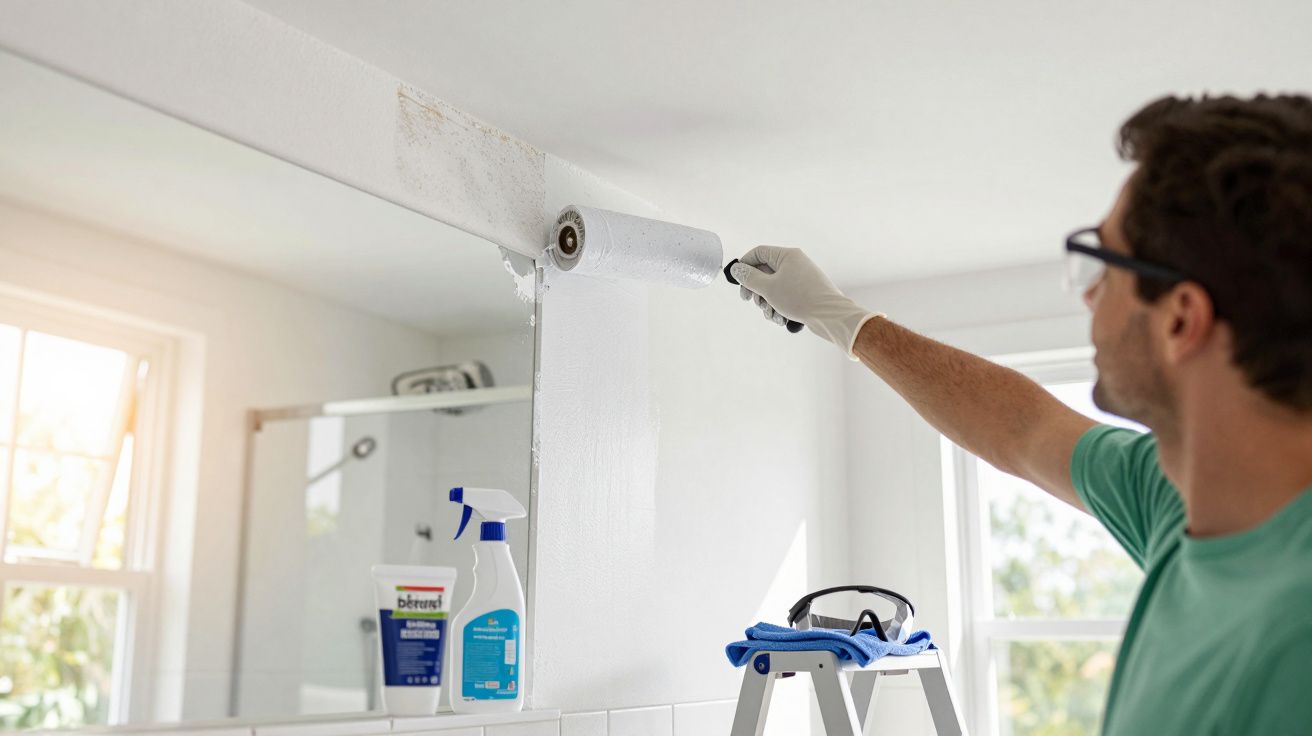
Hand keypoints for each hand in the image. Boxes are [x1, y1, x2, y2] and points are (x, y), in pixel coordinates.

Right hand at [730, 246, 879, 356]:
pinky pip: (785, 297)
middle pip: (764, 272)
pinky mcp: (805, 293)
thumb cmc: (801, 298)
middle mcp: (795, 264)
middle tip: (751, 301)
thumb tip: (737, 269)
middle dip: (757, 290)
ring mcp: (801, 278)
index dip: (745, 265)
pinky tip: (782, 319)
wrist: (830, 316)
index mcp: (787, 255)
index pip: (758, 252)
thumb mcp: (768, 288)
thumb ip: (749, 278)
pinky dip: (779, 308)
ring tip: (772, 314)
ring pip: (774, 288)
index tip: (738, 282)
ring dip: (767, 303)